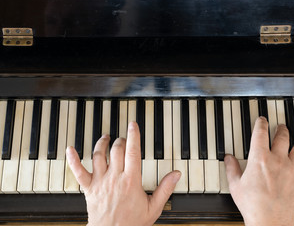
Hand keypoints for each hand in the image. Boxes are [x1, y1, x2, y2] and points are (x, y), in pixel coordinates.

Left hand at [66, 122, 180, 225]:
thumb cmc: (132, 224)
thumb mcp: (154, 207)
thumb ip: (165, 189)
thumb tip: (176, 175)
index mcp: (130, 180)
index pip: (132, 151)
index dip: (133, 136)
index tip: (133, 125)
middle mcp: (114, 178)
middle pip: (116, 150)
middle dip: (121, 140)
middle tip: (124, 137)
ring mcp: (100, 182)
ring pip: (98, 155)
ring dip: (102, 143)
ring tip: (106, 137)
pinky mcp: (89, 188)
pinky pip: (78, 171)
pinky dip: (73, 159)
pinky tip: (70, 149)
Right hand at [224, 117, 293, 225]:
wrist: (268, 219)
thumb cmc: (252, 204)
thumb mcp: (235, 184)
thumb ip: (231, 169)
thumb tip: (228, 158)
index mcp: (259, 158)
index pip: (260, 134)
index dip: (261, 124)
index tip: (262, 120)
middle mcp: (277, 160)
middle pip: (282, 137)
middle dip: (282, 129)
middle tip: (281, 126)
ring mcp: (292, 169)